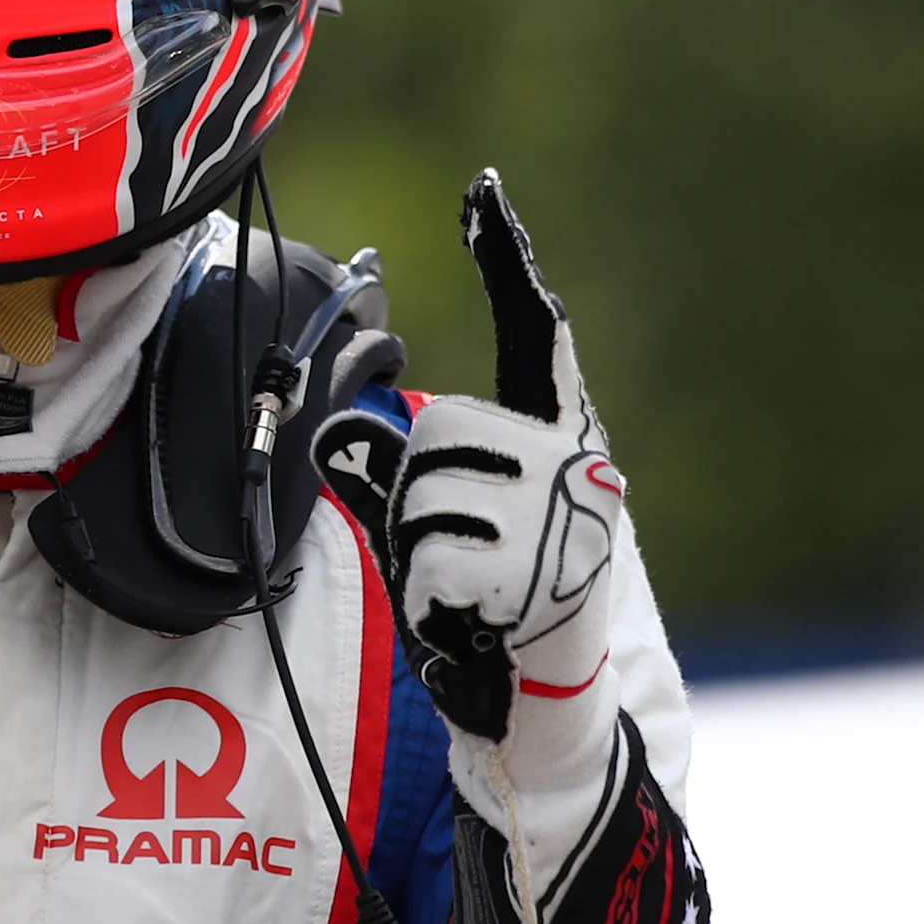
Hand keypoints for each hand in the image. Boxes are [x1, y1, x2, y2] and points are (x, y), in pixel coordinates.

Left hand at [318, 173, 698, 923]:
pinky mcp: (546, 574)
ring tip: (469, 610)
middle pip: (440, 438)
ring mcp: (568, 521)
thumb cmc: (497, 636)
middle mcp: (578, 470)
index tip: (483, 191)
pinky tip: (476, 634)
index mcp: (558, 451)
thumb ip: (409, 485)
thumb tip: (346, 434)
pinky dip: (437, 607)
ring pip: (430, 502)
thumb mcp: (447, 545)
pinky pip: (437, 562)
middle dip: (419, 507)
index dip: (507, 264)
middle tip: (456, 573)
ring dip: (425, 566)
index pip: (533, 339)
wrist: (557, 733)